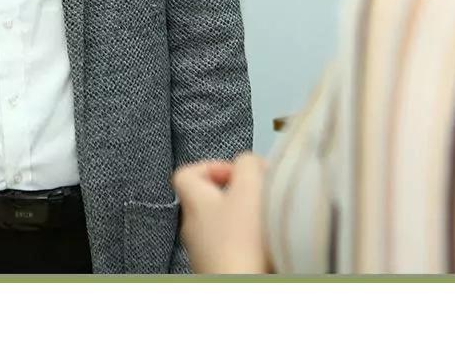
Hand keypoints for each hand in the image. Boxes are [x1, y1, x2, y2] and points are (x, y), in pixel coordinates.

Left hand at [172, 152, 270, 273]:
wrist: (243, 290)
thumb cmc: (242, 244)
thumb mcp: (249, 186)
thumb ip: (247, 164)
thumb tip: (248, 163)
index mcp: (194, 204)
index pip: (186, 174)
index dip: (211, 166)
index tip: (236, 171)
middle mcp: (193, 230)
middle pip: (210, 200)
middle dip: (238, 194)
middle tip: (259, 195)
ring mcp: (205, 255)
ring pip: (223, 226)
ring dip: (246, 221)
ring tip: (267, 222)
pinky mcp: (221, 272)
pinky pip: (234, 250)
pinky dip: (250, 245)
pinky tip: (268, 247)